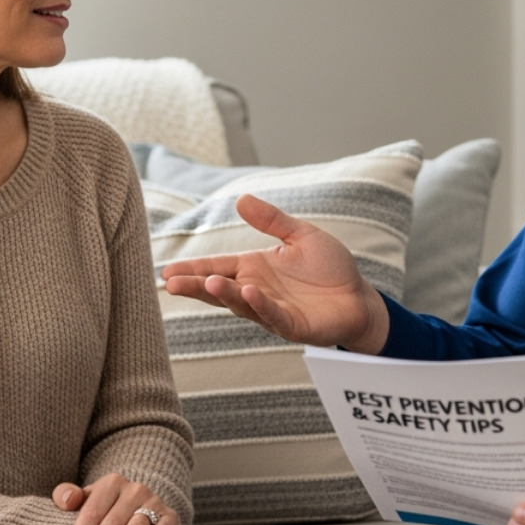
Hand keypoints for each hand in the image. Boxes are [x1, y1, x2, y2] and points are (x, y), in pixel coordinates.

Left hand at [52, 473, 176, 524]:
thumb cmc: (100, 512)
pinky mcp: (170, 516)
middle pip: (112, 523)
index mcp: (111, 483)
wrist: (136, 513)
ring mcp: (155, 502)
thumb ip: (66, 496)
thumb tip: (69, 501)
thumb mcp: (83, 500)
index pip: (92, 512)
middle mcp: (135, 489)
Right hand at [162, 193, 389, 353]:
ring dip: (226, 294)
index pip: (217, 267)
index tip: (166, 271)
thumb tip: (241, 199)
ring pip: (242, 304)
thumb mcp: (300, 235)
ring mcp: (272, 310)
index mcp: (254, 268)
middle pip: (220, 289)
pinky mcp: (292, 325)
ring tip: (209, 283)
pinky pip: (273, 315)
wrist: (358, 297)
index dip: (193, 270)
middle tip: (171, 283)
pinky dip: (260, 305)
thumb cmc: (329, 267)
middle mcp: (257, 291)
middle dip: (196, 286)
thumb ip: (271, 220)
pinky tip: (249, 292)